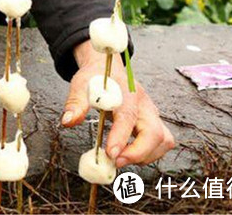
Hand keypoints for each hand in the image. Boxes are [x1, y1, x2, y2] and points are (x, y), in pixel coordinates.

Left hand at [62, 41, 174, 165]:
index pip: (128, 117)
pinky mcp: (153, 123)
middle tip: (115, 161)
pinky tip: (130, 154)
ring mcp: (152, 115)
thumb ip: (75, 102)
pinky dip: (149, 154)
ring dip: (146, 155)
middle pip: (155, 133)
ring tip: (122, 158)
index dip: (121, 137)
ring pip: (163, 140)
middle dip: (138, 152)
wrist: (108, 69)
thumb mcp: (81, 84)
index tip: (111, 153)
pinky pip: (161, 143)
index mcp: (127, 93)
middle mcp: (144, 105)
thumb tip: (68, 121)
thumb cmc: (97, 77)